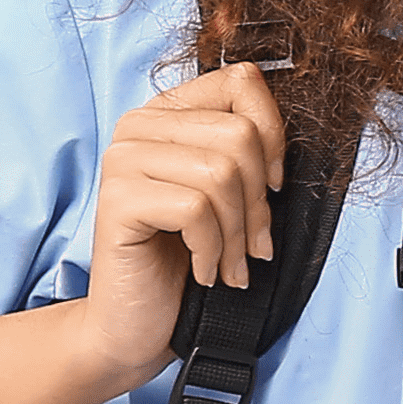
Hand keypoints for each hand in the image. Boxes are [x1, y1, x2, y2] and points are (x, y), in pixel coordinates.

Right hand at [79, 62, 291, 379]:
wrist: (136, 322)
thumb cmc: (185, 258)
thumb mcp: (227, 197)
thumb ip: (245, 154)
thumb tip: (285, 143)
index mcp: (168, 113)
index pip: (240, 81)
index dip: (273, 134)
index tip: (271, 184)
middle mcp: (138, 126)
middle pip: (239, 135)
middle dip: (259, 201)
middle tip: (253, 244)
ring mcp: (122, 159)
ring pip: (220, 173)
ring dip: (238, 233)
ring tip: (230, 262)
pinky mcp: (117, 200)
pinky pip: (196, 209)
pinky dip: (213, 249)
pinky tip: (203, 270)